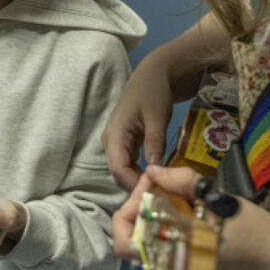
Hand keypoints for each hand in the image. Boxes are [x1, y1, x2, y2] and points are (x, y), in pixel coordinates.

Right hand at [102, 56, 175, 188]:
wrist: (152, 76)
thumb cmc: (153, 92)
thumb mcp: (157, 116)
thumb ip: (154, 141)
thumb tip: (155, 168)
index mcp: (115, 133)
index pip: (119, 168)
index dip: (134, 183)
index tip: (154, 191)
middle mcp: (110, 140)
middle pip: (118, 172)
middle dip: (135, 185)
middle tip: (159, 193)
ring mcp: (116, 142)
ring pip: (122, 170)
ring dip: (137, 179)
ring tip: (159, 187)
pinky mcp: (124, 142)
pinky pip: (128, 163)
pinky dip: (139, 171)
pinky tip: (155, 176)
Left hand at [111, 165, 269, 269]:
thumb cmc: (252, 230)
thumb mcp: (219, 198)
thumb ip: (182, 182)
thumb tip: (153, 170)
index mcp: (176, 255)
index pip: (124, 243)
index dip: (128, 210)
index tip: (149, 185)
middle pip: (130, 242)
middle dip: (138, 209)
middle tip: (157, 187)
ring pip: (143, 244)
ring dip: (148, 218)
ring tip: (167, 196)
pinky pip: (159, 249)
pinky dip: (161, 228)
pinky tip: (177, 211)